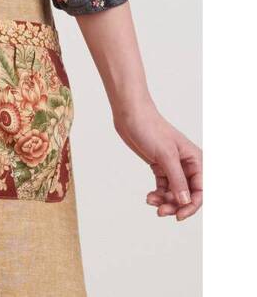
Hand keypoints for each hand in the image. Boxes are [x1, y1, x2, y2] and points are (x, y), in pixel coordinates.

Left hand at [113, 102, 201, 220]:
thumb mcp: (165, 155)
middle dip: (176, 205)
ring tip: (152, 202)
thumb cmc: (150, 128)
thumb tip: (186, 202)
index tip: (179, 216)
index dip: (192, 206)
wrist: (130, 114)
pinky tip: (149, 197)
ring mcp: (172, 166)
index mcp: (195, 160)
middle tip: (161, 211)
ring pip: (175, 192)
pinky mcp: (159, 166)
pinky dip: (158, 194)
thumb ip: (177, 179)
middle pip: (187, 194)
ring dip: (165, 201)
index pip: (200, 190)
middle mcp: (186, 164)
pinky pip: (164, 187)